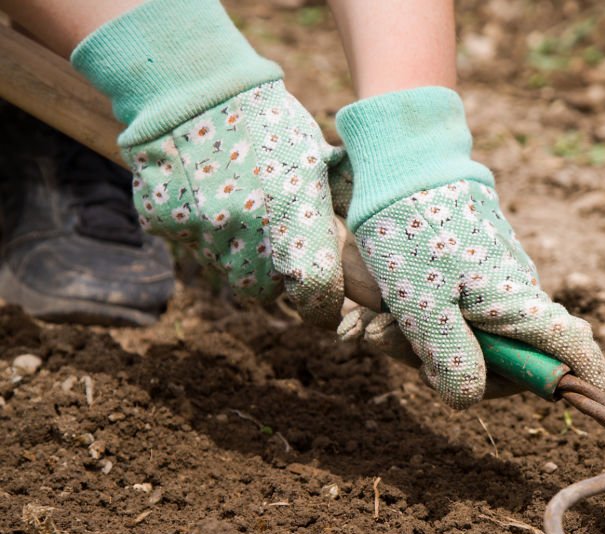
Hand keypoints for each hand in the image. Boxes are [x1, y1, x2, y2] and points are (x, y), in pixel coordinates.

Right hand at [71, 0, 349, 327]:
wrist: (194, 83)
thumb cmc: (269, 120)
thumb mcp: (319, 160)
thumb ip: (335, 207)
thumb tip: (362, 238)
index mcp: (295, 231)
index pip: (314, 299)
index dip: (321, 303)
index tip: (322, 296)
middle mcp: (246, 245)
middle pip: (265, 293)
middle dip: (276, 279)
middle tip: (280, 247)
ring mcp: (200, 239)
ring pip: (224, 274)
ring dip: (238, 258)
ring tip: (243, 215)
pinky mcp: (165, 226)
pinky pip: (189, 247)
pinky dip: (201, 234)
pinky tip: (209, 198)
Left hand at [336, 88, 604, 408]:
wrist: (401, 163)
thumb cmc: (412, 227)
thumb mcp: (420, 300)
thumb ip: (447, 354)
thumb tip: (469, 398)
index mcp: (516, 302)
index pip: (572, 349)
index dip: (594, 380)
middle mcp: (514, 296)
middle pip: (504, 362)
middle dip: (452, 372)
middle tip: (397, 349)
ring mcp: (494, 286)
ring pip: (471, 343)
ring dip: (424, 348)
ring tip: (377, 326)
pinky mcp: (471, 277)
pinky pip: (454, 320)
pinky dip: (420, 326)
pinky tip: (384, 312)